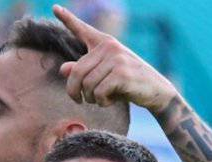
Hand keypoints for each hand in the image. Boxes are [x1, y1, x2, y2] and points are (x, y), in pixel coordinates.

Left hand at [53, 4, 176, 113]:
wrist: (157, 91)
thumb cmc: (128, 84)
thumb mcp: (104, 76)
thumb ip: (84, 72)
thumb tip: (63, 69)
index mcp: (104, 43)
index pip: (83, 30)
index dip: (68, 19)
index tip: (54, 8)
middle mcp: (110, 47)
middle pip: (77, 72)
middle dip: (74, 91)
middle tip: (78, 100)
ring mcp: (117, 58)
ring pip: (87, 84)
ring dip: (90, 98)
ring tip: (100, 99)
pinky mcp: (122, 73)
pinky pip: (99, 92)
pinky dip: (102, 102)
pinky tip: (110, 101)